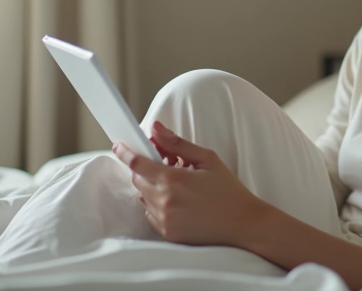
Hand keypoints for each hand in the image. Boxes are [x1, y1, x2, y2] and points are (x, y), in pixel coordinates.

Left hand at [113, 121, 264, 246]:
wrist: (242, 224)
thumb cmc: (228, 190)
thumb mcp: (207, 159)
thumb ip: (177, 143)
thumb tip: (155, 128)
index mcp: (173, 180)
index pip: (137, 163)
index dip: (125, 152)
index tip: (119, 146)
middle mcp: (164, 201)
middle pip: (137, 180)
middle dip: (144, 169)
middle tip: (165, 163)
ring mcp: (164, 220)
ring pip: (143, 197)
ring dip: (151, 187)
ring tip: (176, 183)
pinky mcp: (167, 233)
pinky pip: (150, 214)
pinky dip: (157, 204)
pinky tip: (178, 201)